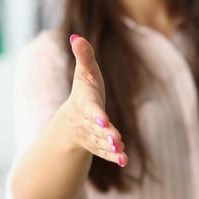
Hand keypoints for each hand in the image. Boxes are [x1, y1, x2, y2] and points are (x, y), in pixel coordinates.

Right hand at [57, 34, 128, 166]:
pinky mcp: (98, 146)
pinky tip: (124, 160)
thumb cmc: (85, 91)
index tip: (102, 119)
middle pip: (95, 128)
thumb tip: (77, 37)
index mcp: (83, 102)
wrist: (74, 120)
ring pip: (100, 143)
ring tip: (120, 151)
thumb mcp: (85, 73)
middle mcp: (85, 121)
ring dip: (109, 147)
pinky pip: (105, 153)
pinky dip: (114, 157)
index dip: (95, 114)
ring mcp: (91, 135)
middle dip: (104, 133)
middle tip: (115, 139)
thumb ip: (83, 56)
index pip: (89, 108)